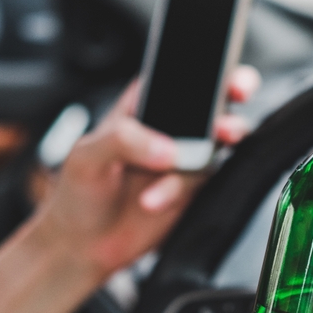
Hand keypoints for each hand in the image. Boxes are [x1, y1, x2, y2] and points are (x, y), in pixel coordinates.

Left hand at [30, 65, 260, 283]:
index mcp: (144, 102)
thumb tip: (165, 148)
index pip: (179, 74)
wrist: (84, 245)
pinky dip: (180, 189)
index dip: (205, 68)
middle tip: (234, 105)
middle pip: (215, 99)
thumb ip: (123, 140)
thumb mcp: (87, 156)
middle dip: (233, 95)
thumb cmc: (79, 191)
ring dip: (209, 148)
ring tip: (184, 163)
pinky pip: (204, 179)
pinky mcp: (193, 186)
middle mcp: (170, 125)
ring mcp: (185, 155)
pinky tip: (152, 200)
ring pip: (219, 139)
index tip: (219, 74)